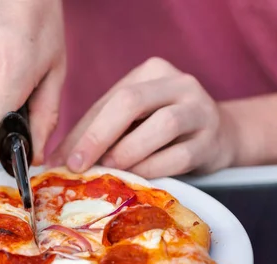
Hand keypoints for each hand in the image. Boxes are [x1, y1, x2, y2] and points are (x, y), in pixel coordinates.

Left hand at [48, 57, 235, 177]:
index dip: (83, 131)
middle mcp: (178, 83)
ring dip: (129, 151)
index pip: (111, 99)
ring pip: (163, 125)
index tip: (62, 160)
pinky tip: (139, 178)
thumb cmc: (163, 130)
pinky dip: (154, 168)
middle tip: (79, 165)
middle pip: (132, 102)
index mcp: (152, 73)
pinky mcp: (213, 139)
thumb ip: (96, 133)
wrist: (220, 135)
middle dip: (99, 136)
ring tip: (110, 169)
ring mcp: (200, 109)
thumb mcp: (131, 122)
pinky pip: (181, 154)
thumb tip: (56, 161)